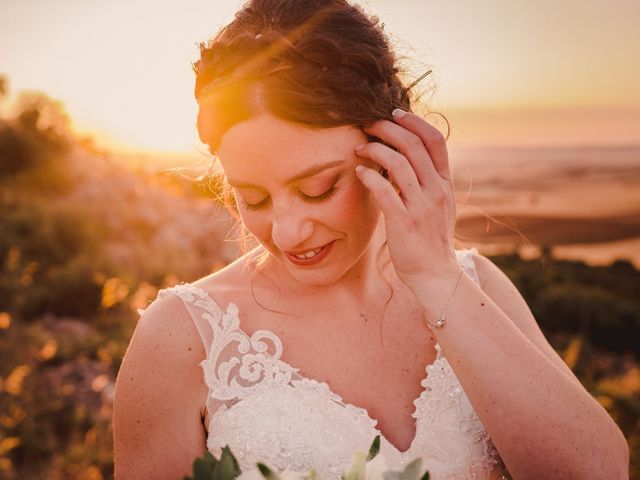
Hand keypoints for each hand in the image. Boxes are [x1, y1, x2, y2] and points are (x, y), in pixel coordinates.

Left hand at [354, 108, 459, 290]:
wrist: (435, 274)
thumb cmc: (430, 238)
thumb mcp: (439, 205)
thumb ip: (428, 181)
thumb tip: (408, 157)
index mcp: (445, 183)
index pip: (436, 141)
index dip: (415, 122)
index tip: (395, 113)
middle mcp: (436, 190)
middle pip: (413, 145)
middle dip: (388, 128)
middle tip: (368, 124)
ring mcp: (421, 206)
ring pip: (398, 163)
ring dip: (375, 149)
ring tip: (359, 148)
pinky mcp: (403, 221)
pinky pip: (384, 190)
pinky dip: (369, 176)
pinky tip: (358, 172)